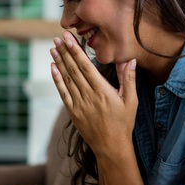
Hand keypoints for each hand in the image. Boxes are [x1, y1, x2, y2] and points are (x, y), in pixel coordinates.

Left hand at [50, 30, 137, 156]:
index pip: (86, 66)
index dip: (76, 51)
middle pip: (74, 69)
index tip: (69, 38)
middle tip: (58, 37)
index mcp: (103, 91)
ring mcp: (79, 104)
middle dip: (65, 52)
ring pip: (67, 79)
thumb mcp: (131, 101)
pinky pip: (63, 93)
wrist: (111, 147)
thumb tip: (130, 60)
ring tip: (53, 48)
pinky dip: (57, 80)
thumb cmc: (123, 123)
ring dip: (59, 62)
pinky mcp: (73, 112)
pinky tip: (53, 68)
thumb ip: (128, 79)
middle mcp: (88, 96)